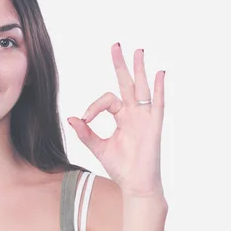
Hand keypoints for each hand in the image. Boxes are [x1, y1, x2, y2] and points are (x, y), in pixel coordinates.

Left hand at [67, 43, 165, 196]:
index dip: (93, 107)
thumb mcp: (98, 147)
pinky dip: (159, 88)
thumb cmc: (120, 167)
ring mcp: (145, 118)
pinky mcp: (154, 126)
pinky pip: (157, 103)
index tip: (84, 119)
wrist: (135, 184)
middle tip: (116, 45)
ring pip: (142, 88)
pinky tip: (159, 73)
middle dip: (121, 64)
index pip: (107, 100)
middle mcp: (135, 113)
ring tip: (138, 50)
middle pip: (127, 83)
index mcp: (122, 117)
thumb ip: (85, 133)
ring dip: (140, 69)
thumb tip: (71, 119)